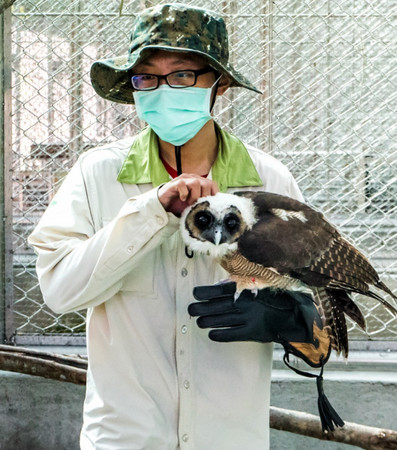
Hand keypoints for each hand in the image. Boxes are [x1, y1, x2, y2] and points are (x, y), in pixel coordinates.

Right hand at [158, 174, 218, 215]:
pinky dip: (184, 194)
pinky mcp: (174, 183)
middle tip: (197, 205)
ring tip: (189, 203)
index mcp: (198, 182)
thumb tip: (214, 208)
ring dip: (194, 196)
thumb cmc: (178, 204)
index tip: (210, 204)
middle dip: (203, 197)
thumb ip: (203, 203)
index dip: (213, 194)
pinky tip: (182, 199)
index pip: (212, 184)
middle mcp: (191, 179)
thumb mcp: (193, 205)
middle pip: (206, 184)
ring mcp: (182, 180)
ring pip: (196, 183)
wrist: (162, 205)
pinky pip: (182, 184)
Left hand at [188, 282, 322, 345]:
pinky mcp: (252, 332)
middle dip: (200, 309)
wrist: (290, 311)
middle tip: (191, 310)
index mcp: (243, 289)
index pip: (217, 290)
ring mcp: (247, 317)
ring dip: (206, 321)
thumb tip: (215, 286)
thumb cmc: (268, 295)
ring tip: (199, 322)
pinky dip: (220, 334)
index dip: (204, 293)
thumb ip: (236, 284)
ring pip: (220, 320)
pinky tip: (211, 334)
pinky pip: (232, 334)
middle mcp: (243, 303)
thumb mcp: (254, 283)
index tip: (195, 294)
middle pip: (215, 307)